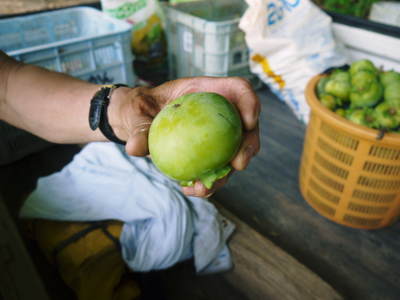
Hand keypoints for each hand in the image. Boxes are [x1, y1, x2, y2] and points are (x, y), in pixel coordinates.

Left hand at [109, 77, 260, 196]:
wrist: (140, 122)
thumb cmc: (141, 108)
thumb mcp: (135, 112)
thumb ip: (138, 126)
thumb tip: (135, 148)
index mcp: (209, 92)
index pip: (239, 90)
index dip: (251, 103)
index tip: (249, 122)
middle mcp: (221, 113)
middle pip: (247, 128)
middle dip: (248, 147)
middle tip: (237, 165)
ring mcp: (219, 136)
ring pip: (234, 154)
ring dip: (226, 174)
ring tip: (204, 187)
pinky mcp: (211, 154)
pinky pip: (216, 169)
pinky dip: (207, 182)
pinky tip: (190, 188)